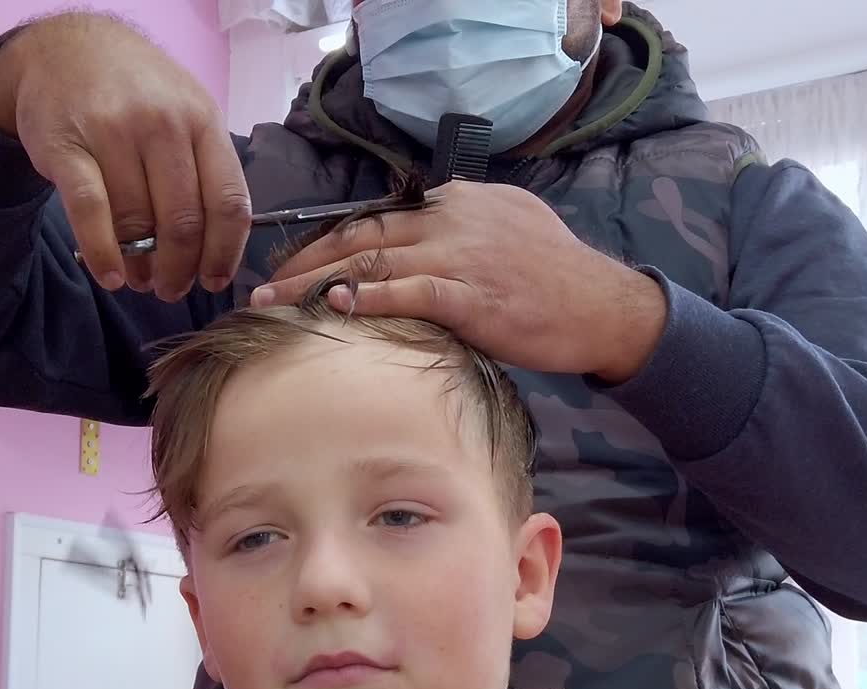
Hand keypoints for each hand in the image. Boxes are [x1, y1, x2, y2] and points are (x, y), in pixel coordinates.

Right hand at [0, 12, 251, 300]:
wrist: (65, 47)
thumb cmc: (137, 92)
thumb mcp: (186, 111)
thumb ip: (207, 168)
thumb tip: (219, 245)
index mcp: (203, 122)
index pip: (228, 202)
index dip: (224, 253)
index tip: (214, 280)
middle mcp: (163, 125)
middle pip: (184, 221)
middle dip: (180, 269)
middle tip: (172, 289)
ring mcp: (114, 133)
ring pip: (137, 222)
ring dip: (140, 266)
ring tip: (139, 280)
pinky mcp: (66, 146)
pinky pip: (91, 212)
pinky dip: (103, 253)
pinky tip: (111, 276)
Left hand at [256, 182, 667, 383]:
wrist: (602, 306)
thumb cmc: (554, 275)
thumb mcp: (507, 227)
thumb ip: (457, 228)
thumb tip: (412, 246)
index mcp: (456, 201)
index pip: (376, 217)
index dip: (328, 242)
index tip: (294, 265)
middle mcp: (452, 219)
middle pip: (361, 235)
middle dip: (305, 263)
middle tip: (264, 288)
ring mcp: (461, 256)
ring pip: (373, 263)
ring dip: (316, 285)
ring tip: (276, 307)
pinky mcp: (472, 296)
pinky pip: (408, 293)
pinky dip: (368, 299)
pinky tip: (334, 309)